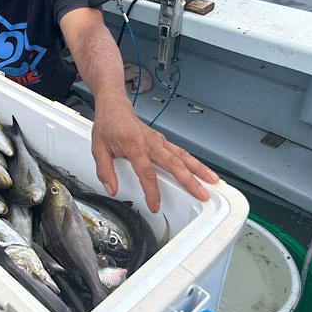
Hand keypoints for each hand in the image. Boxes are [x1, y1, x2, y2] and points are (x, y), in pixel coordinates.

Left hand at [91, 94, 218, 212]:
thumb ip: (104, 171)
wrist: (114, 106)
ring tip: (213, 182)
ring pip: (182, 156)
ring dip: (199, 170)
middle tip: (201, 194)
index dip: (152, 191)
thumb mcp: (98, 148)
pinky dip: (194, 162)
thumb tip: (112, 189)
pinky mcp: (162, 141)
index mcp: (134, 144)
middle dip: (189, 181)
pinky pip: (180, 152)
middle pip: (174, 164)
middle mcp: (151, 142)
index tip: (155, 205)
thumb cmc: (108, 125)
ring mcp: (159, 141)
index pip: (146, 172)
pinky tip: (203, 171)